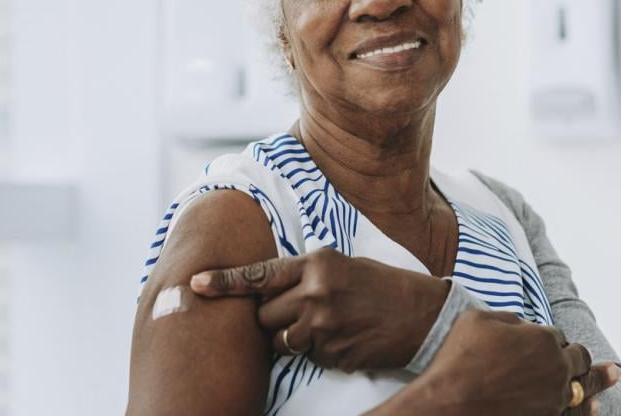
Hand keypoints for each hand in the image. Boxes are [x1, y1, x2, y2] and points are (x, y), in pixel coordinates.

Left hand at [189, 247, 448, 371]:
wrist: (423, 315)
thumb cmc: (383, 286)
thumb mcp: (344, 265)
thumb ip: (306, 273)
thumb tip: (271, 287)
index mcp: (317, 263)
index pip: (260, 274)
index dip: (224, 281)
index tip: (196, 284)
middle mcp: (315, 292)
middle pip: (263, 313)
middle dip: (271, 316)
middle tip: (299, 311)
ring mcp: (322, 325)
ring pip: (279, 339)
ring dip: (289, 337)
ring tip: (323, 325)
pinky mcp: (331, 353)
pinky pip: (305, 356)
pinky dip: (315, 351)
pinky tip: (341, 338)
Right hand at [410, 310, 619, 415]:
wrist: (448, 402)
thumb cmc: (458, 357)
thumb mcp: (478, 319)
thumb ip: (509, 319)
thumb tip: (523, 326)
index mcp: (542, 339)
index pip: (557, 335)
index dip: (549, 337)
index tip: (540, 341)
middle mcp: (556, 369)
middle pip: (578, 360)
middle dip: (582, 357)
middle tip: (593, 358)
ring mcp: (554, 400)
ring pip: (584, 389)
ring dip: (598, 381)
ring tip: (612, 375)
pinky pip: (574, 414)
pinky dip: (585, 410)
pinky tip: (594, 408)